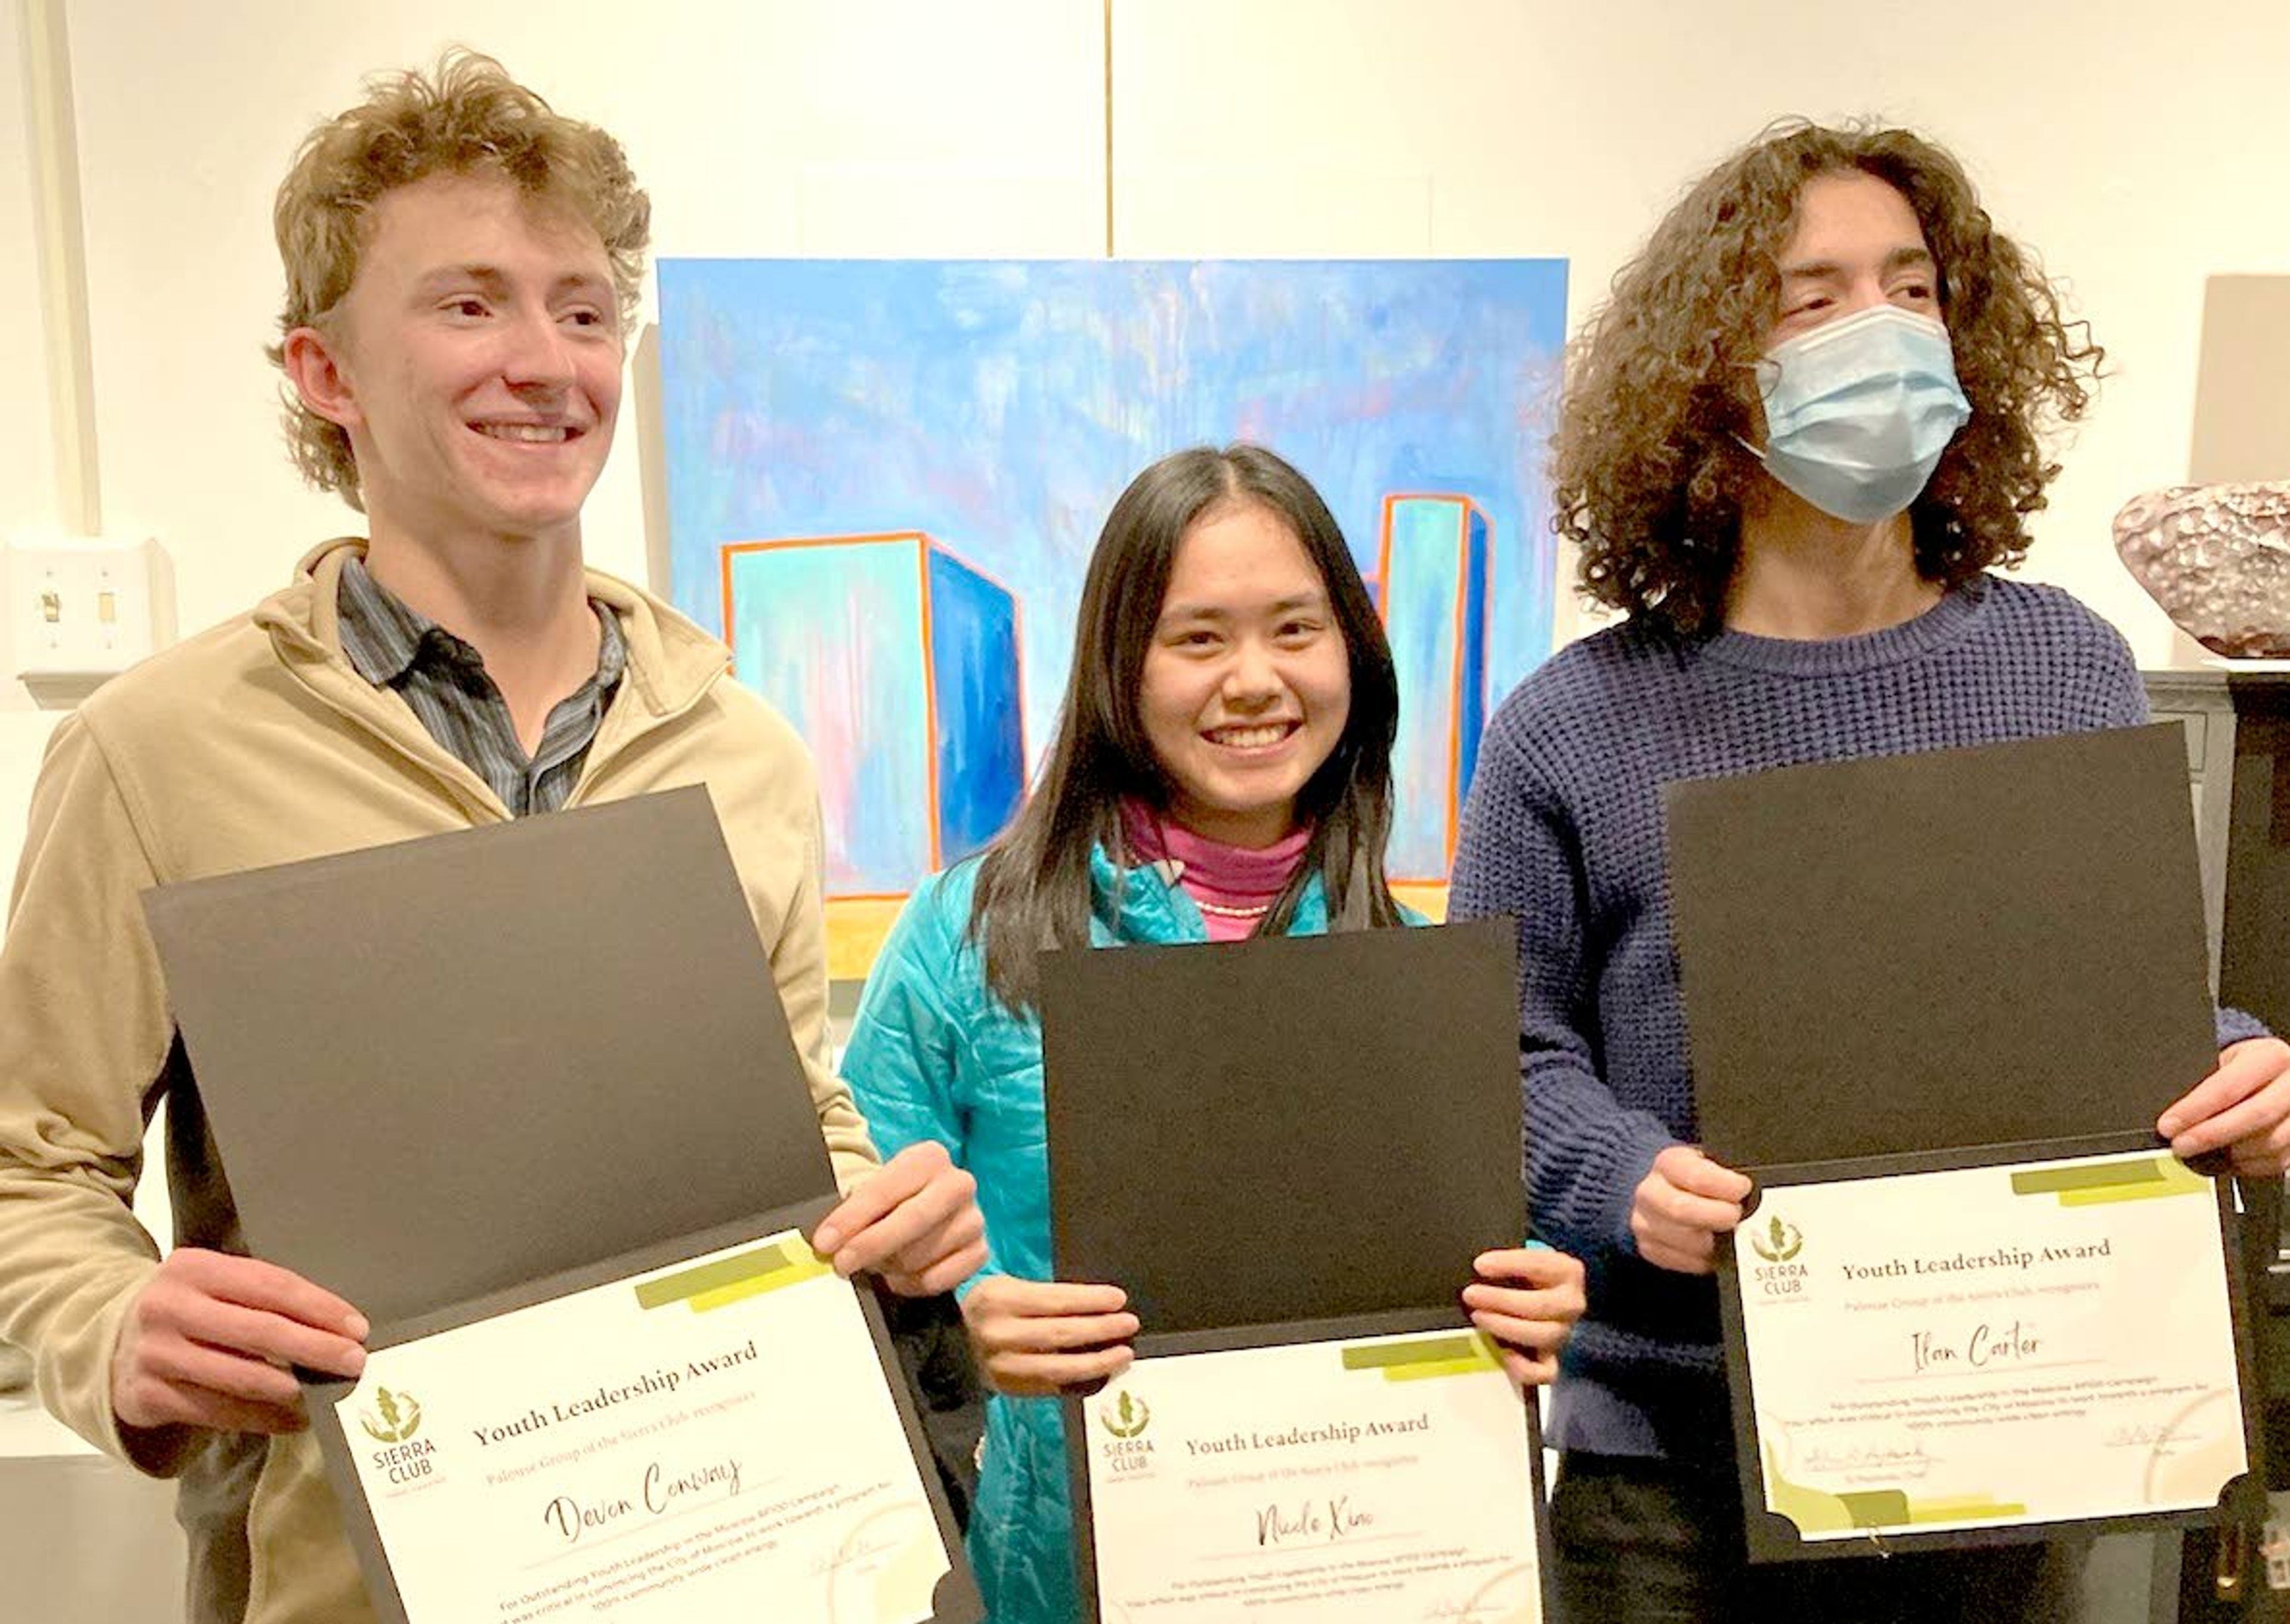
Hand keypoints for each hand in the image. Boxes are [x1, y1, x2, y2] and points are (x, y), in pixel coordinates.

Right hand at [110, 1249, 366, 1436]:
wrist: (110, 1339)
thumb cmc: (187, 1308)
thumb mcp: (215, 1284)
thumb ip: (262, 1298)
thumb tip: (334, 1329)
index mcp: (195, 1268)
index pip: (271, 1286)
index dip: (319, 1308)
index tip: (356, 1327)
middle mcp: (170, 1308)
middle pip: (259, 1331)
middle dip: (315, 1349)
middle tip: (354, 1362)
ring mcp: (156, 1355)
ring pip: (240, 1377)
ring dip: (292, 1390)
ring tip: (327, 1393)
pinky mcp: (148, 1397)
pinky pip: (219, 1412)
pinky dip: (263, 1419)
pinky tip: (293, 1419)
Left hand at [812, 1141, 986, 1296]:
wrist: (923, 1205)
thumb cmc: (892, 1199)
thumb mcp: (872, 1192)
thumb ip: (853, 1212)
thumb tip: (827, 1242)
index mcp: (928, 1158)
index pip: (885, 1190)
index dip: (851, 1219)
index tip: (825, 1242)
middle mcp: (958, 1184)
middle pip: (913, 1220)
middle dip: (871, 1245)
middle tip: (842, 1264)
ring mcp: (973, 1219)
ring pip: (922, 1255)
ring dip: (890, 1266)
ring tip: (876, 1262)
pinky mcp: (979, 1251)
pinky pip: (940, 1279)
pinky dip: (912, 1284)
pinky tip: (898, 1276)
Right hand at [959, 1276, 1138, 1396]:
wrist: (951, 1343)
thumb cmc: (988, 1308)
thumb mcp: (1007, 1287)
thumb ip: (1043, 1295)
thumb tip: (1093, 1304)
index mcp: (1001, 1300)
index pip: (1055, 1300)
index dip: (1091, 1300)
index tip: (1118, 1299)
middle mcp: (1001, 1334)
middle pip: (1061, 1333)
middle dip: (1101, 1329)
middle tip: (1129, 1324)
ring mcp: (1005, 1366)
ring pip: (1060, 1367)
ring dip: (1098, 1361)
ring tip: (1123, 1354)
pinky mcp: (1010, 1389)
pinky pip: (1051, 1386)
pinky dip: (1079, 1381)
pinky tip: (1101, 1373)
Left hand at [1462, 1246, 1585, 1386]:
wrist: (1537, 1296)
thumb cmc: (1524, 1275)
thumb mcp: (1518, 1261)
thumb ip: (1503, 1262)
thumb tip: (1479, 1266)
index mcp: (1566, 1271)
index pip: (1540, 1264)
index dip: (1509, 1264)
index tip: (1480, 1265)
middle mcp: (1569, 1303)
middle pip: (1541, 1305)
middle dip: (1501, 1300)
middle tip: (1471, 1294)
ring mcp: (1562, 1333)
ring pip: (1543, 1335)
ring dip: (1506, 1327)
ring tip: (1478, 1316)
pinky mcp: (1551, 1359)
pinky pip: (1545, 1372)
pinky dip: (1525, 1368)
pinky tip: (1504, 1354)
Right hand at [1629, 1145, 1751, 1273]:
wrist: (1666, 1191)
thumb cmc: (1698, 1178)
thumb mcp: (1712, 1162)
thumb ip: (1731, 1172)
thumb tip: (1757, 1189)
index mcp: (1669, 1163)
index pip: (1695, 1176)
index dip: (1725, 1185)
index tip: (1744, 1188)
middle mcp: (1650, 1192)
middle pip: (1681, 1210)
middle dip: (1718, 1216)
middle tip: (1738, 1217)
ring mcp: (1646, 1223)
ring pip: (1684, 1241)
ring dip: (1714, 1242)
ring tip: (1731, 1234)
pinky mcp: (1650, 1248)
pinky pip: (1681, 1262)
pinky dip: (1704, 1259)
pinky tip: (1715, 1248)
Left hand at [2159, 1037, 2289, 1176]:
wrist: (2273, 1072)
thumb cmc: (2243, 1066)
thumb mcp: (2224, 1060)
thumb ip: (2204, 1082)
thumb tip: (2172, 1115)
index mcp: (2270, 1057)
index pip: (2227, 1087)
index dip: (2194, 1110)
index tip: (2168, 1126)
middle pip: (2254, 1116)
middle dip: (2210, 1135)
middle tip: (2180, 1146)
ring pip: (2270, 1143)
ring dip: (2232, 1153)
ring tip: (2203, 1152)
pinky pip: (2278, 1161)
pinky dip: (2250, 1165)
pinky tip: (2229, 1158)